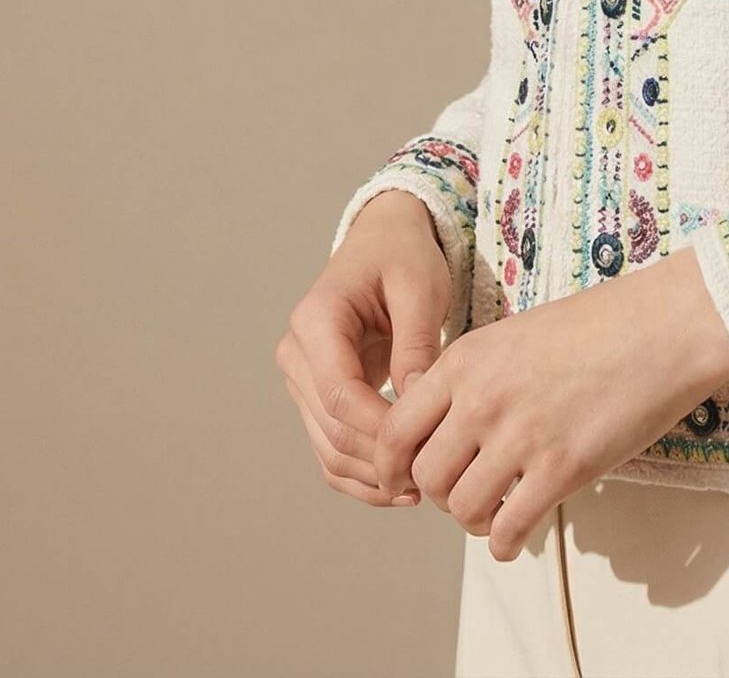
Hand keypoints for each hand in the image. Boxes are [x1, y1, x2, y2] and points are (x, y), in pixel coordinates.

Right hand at [275, 190, 451, 509]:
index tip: (424, 448)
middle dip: (379, 459)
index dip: (379, 430)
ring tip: (420, 489)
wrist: (384, 240)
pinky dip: (360, 473)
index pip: (340, 394)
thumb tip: (418, 405)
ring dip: (370, 476)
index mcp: (316, 320)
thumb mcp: (419, 287)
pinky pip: (331, 447)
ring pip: (328, 447)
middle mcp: (298, 353)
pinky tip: (399, 487)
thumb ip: (417, 343)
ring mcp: (302, 378)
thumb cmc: (403, 256)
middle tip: (431, 478)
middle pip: (331, 428)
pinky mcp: (316, 395)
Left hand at [374, 245, 728, 558]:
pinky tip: (518, 534)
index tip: (401, 483)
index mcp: (465, 360)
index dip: (391, 468)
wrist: (664, 324)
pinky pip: (508, 530)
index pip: (395, 431)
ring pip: (461, 509)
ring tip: (496, 510)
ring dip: (474, 520)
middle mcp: (482, 398)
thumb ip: (472, 379)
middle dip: (439, 495)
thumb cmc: (601, 325)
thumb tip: (443, 431)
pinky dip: (506, 543)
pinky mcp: (561, 469)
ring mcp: (521, 435)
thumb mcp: (515, 335)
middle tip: (467, 490)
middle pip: (425, 477)